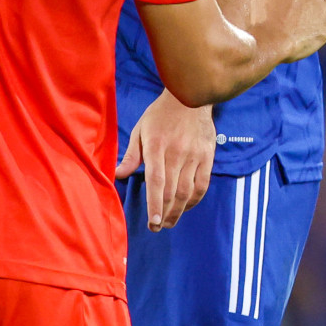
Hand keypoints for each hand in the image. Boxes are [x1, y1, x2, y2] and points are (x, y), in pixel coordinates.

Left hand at [114, 90, 213, 231]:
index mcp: (156, 147)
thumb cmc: (160, 114)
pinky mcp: (207, 158)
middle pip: (172, 192)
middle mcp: (176, 154)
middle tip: (156, 228)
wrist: (190, 98)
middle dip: (164, 214)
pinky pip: (202, 184)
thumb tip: (118, 175)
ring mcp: (194, 157)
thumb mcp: (140, 130)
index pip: (156, 182)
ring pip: (188, 192)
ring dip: (178, 211)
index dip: (155, 204)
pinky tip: (186, 207)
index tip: (152, 222)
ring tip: (168, 223)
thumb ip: (131, 155)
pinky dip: (195, 200)